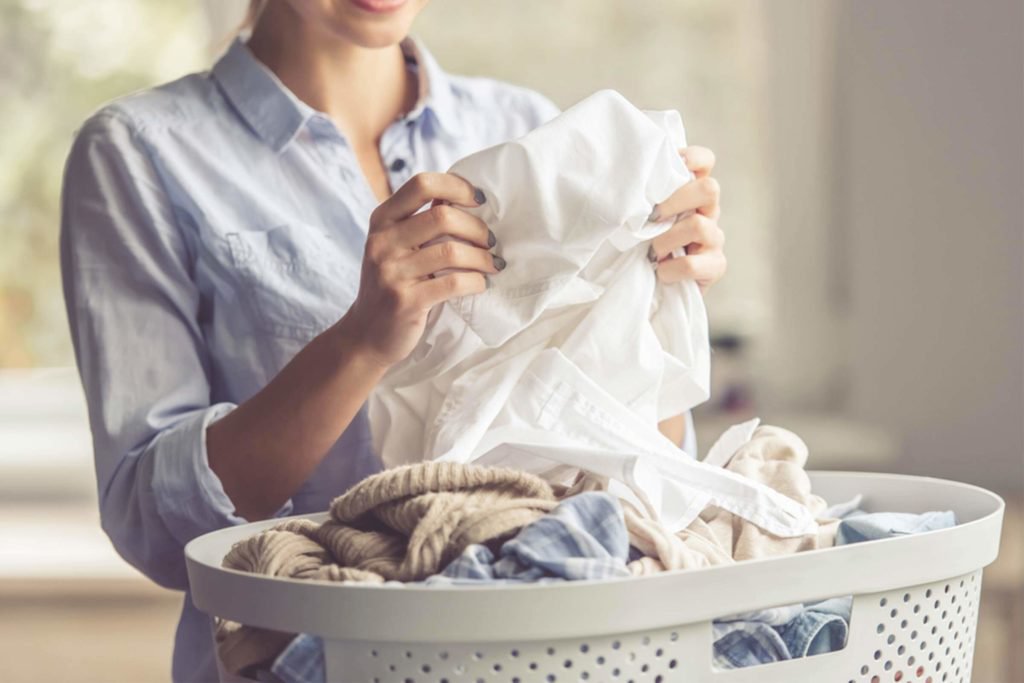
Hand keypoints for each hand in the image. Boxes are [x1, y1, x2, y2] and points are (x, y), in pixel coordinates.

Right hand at [338, 173, 501, 367]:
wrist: (366, 335)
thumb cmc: (392, 285)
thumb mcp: (396, 246)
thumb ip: (420, 221)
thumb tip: (462, 195)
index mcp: (382, 220)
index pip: (421, 184)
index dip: (457, 186)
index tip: (479, 200)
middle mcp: (382, 242)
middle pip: (442, 216)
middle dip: (477, 228)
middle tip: (490, 242)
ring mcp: (391, 272)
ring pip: (451, 251)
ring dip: (482, 257)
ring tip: (492, 265)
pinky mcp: (405, 301)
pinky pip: (453, 283)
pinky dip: (475, 282)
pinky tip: (480, 284)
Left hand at [648, 146, 726, 292]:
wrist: (651, 290)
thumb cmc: (640, 247)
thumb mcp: (638, 217)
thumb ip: (641, 197)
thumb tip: (621, 177)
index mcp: (691, 193)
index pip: (705, 161)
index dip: (692, 158)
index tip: (671, 168)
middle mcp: (708, 211)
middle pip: (709, 189)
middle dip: (675, 201)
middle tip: (651, 217)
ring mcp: (714, 238)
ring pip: (698, 226)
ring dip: (666, 240)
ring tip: (652, 253)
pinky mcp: (715, 266)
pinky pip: (692, 263)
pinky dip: (670, 269)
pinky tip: (660, 272)